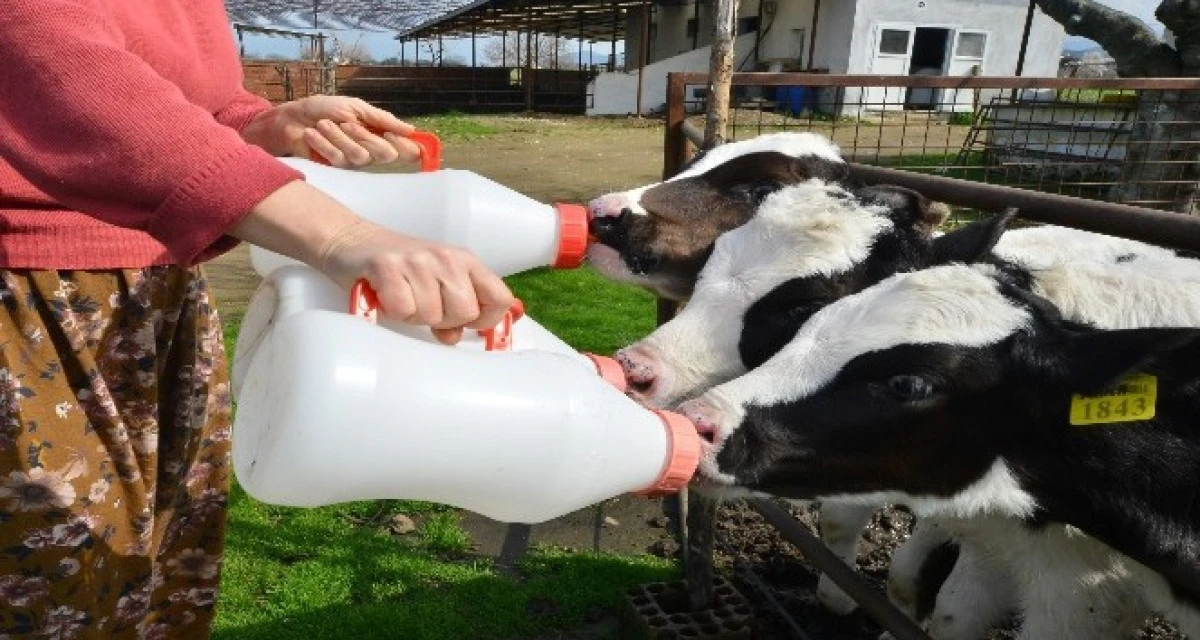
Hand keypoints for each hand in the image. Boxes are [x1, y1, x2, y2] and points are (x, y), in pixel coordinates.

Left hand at [242, 95, 421, 166]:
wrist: (293, 118)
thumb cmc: (323, 109)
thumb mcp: (354, 107)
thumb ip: (381, 119)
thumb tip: (410, 129)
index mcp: (378, 134)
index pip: (405, 149)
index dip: (406, 146)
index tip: (392, 134)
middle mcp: (370, 151)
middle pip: (386, 155)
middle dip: (367, 137)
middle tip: (348, 124)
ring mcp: (353, 162)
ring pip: (360, 156)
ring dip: (340, 136)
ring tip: (324, 124)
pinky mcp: (335, 168)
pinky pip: (338, 158)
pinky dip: (324, 142)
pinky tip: (312, 133)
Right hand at [317, 219, 514, 343]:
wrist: (350, 239)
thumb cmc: (398, 267)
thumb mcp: (434, 282)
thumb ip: (453, 310)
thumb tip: (455, 337)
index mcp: (464, 261)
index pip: (500, 298)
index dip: (486, 320)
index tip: (465, 323)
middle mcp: (446, 258)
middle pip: (465, 312)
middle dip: (442, 320)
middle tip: (421, 305)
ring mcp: (418, 261)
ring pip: (432, 315)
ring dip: (412, 315)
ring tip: (400, 296)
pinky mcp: (388, 267)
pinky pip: (403, 310)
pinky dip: (391, 311)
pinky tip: (385, 295)